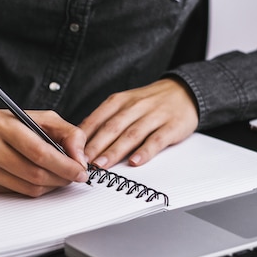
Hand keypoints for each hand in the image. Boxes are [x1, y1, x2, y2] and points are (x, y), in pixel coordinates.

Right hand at [0, 103, 88, 196]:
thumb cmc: (10, 123)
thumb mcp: (41, 118)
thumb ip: (68, 133)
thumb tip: (80, 159)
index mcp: (2, 124)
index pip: (38, 151)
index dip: (64, 165)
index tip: (80, 171)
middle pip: (34, 173)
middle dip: (62, 178)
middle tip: (75, 176)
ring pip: (29, 188)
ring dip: (52, 185)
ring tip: (60, 176)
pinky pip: (19, 193)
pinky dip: (36, 189)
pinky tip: (41, 178)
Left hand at [79, 78, 198, 168]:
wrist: (184, 92)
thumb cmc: (149, 103)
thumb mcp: (124, 104)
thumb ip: (104, 120)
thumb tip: (80, 140)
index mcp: (120, 101)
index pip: (97, 119)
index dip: (83, 137)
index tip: (71, 152)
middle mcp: (135, 106)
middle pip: (112, 128)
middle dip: (95, 146)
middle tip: (82, 162)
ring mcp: (154, 116)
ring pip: (131, 134)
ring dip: (114, 151)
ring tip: (102, 165)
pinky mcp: (172, 126)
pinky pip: (157, 140)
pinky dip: (145, 151)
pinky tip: (135, 161)